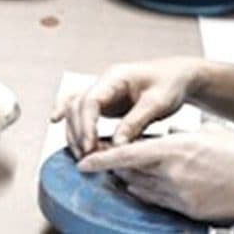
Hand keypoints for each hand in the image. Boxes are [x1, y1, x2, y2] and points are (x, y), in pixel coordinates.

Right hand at [51, 58, 202, 157]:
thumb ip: (136, 122)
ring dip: (75, 130)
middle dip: (78, 131)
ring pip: (75, 108)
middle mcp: (104, 83)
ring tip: (82, 154)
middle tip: (87, 156)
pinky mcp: (104, 102)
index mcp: (116, 77)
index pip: (91, 99)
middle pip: (77, 105)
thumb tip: (117, 145)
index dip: (87, 124)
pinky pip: (81, 108)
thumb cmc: (170, 85)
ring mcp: (102, 91)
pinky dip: (69, 116)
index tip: (90, 145)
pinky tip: (55, 121)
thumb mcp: (158, 103)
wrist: (177, 77)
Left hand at [78, 124, 233, 220]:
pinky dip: (146, 193)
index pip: (128, 154)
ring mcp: (181, 195)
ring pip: (142, 189)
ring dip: (129, 181)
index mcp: (176, 148)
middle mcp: (173, 173)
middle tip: (104, 160)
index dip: (102, 158)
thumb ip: (180, 137)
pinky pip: (158, 202)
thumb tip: (165, 139)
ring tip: (123, 172)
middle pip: (130, 173)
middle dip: (115, 168)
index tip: (83, 161)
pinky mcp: (189, 211)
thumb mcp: (208, 133)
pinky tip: (144, 187)